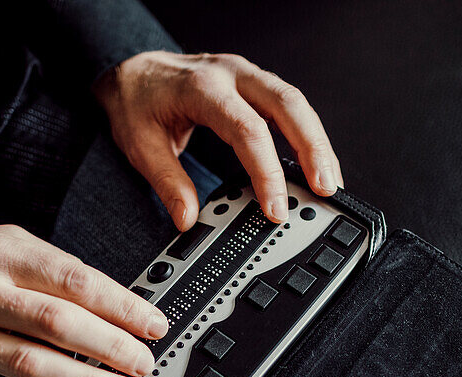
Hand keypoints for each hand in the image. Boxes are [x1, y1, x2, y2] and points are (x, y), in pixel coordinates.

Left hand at [94, 50, 343, 229]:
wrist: (132, 71)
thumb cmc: (137, 102)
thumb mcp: (140, 145)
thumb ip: (167, 183)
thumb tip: (188, 219)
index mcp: (202, 88)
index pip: (247, 129)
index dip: (267, 171)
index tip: (275, 207)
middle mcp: (231, 74)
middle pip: (287, 105)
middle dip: (313, 149)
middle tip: (325, 189)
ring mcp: (246, 76)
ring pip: (296, 103)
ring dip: (317, 143)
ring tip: (329, 183)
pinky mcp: (254, 85)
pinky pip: (289, 106)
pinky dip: (306, 134)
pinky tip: (314, 163)